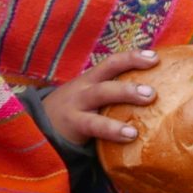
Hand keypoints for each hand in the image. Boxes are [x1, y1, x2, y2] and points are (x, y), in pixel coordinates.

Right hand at [41, 49, 161, 147]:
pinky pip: (94, 125)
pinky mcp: (73, 124)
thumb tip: (150, 100)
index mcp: (90, 80)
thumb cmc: (73, 115)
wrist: (37, 129)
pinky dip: (113, 129)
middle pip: (107, 75)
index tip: (155, 57)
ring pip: (100, 95)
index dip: (132, 58)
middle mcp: (83, 88)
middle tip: (154, 90)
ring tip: (148, 101)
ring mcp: (76, 105)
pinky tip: (131, 135)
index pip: (112, 63)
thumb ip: (110, 98)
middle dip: (130, 75)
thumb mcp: (88, 100)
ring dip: (125, 95)